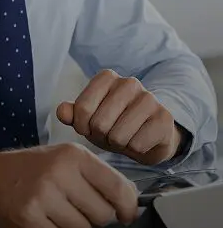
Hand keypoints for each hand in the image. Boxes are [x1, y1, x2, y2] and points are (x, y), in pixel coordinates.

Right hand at [0, 143, 137, 227]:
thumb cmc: (28, 169)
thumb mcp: (63, 159)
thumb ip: (97, 177)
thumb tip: (130, 204)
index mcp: (73, 155)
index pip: (119, 188)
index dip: (126, 208)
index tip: (123, 213)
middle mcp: (59, 171)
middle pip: (103, 214)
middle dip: (93, 216)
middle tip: (73, 206)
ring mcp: (43, 194)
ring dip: (71, 227)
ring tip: (53, 211)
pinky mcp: (29, 215)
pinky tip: (40, 218)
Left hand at [56, 69, 181, 165]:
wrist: (147, 138)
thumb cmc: (112, 125)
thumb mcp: (87, 119)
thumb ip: (72, 113)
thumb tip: (62, 112)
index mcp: (106, 77)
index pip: (82, 108)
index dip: (81, 126)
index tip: (88, 129)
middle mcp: (129, 83)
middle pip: (99, 122)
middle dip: (100, 136)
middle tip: (108, 135)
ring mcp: (149, 98)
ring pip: (118, 135)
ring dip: (117, 144)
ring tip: (123, 139)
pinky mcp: (165, 118)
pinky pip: (137, 144)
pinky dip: (135, 150)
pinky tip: (139, 142)